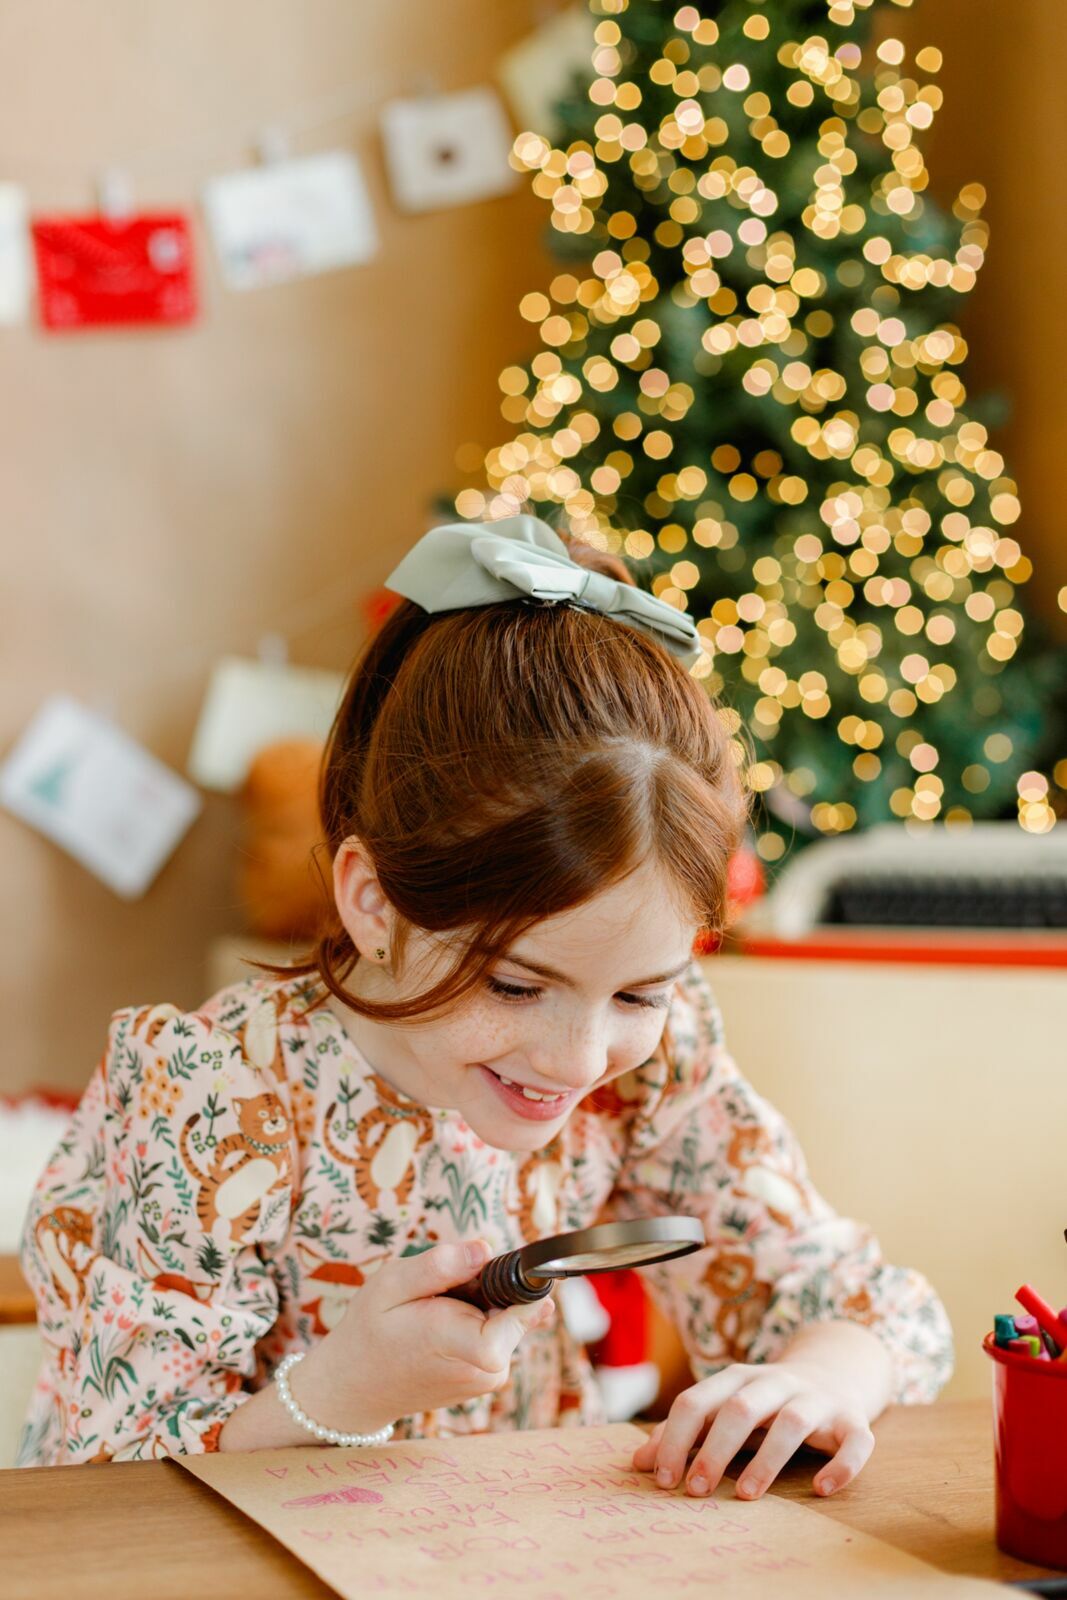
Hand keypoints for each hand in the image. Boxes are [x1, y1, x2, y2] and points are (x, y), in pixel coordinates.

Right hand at [300, 1240, 552, 1433]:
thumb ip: (440, 1265)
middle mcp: (488, 1370)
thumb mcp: (392, 1285)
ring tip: (433, 1309)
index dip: (512, 1280)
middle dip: (489, 1286)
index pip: (524, 1309)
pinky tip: (438, 1325)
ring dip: (479, 1304)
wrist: (352, 1388)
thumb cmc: (369, 1333)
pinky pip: (494, 1334)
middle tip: (442, 1289)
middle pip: (516, 1308)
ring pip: (505, 1319)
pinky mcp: (484, 1379)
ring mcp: (488, 1380)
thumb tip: (484, 1249)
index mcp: (470, 1347)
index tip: (482, 1268)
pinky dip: (474, 1321)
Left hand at [632, 1360, 874, 1500]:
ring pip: (793, 1421)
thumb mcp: (722, 1408)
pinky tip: (821, 1488)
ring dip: (767, 1460)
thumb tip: (638, 1464)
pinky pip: (855, 1439)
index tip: (663, 1479)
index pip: (696, 1401)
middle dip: (715, 1450)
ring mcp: (816, 1399)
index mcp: (736, 1378)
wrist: (833, 1373)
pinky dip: (842, 1464)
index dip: (675, 1438)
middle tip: (696, 1491)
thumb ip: (683, 1432)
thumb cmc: (765, 1403)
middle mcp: (775, 1382)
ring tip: (746, 1496)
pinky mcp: (853, 1419)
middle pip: (740, 1408)